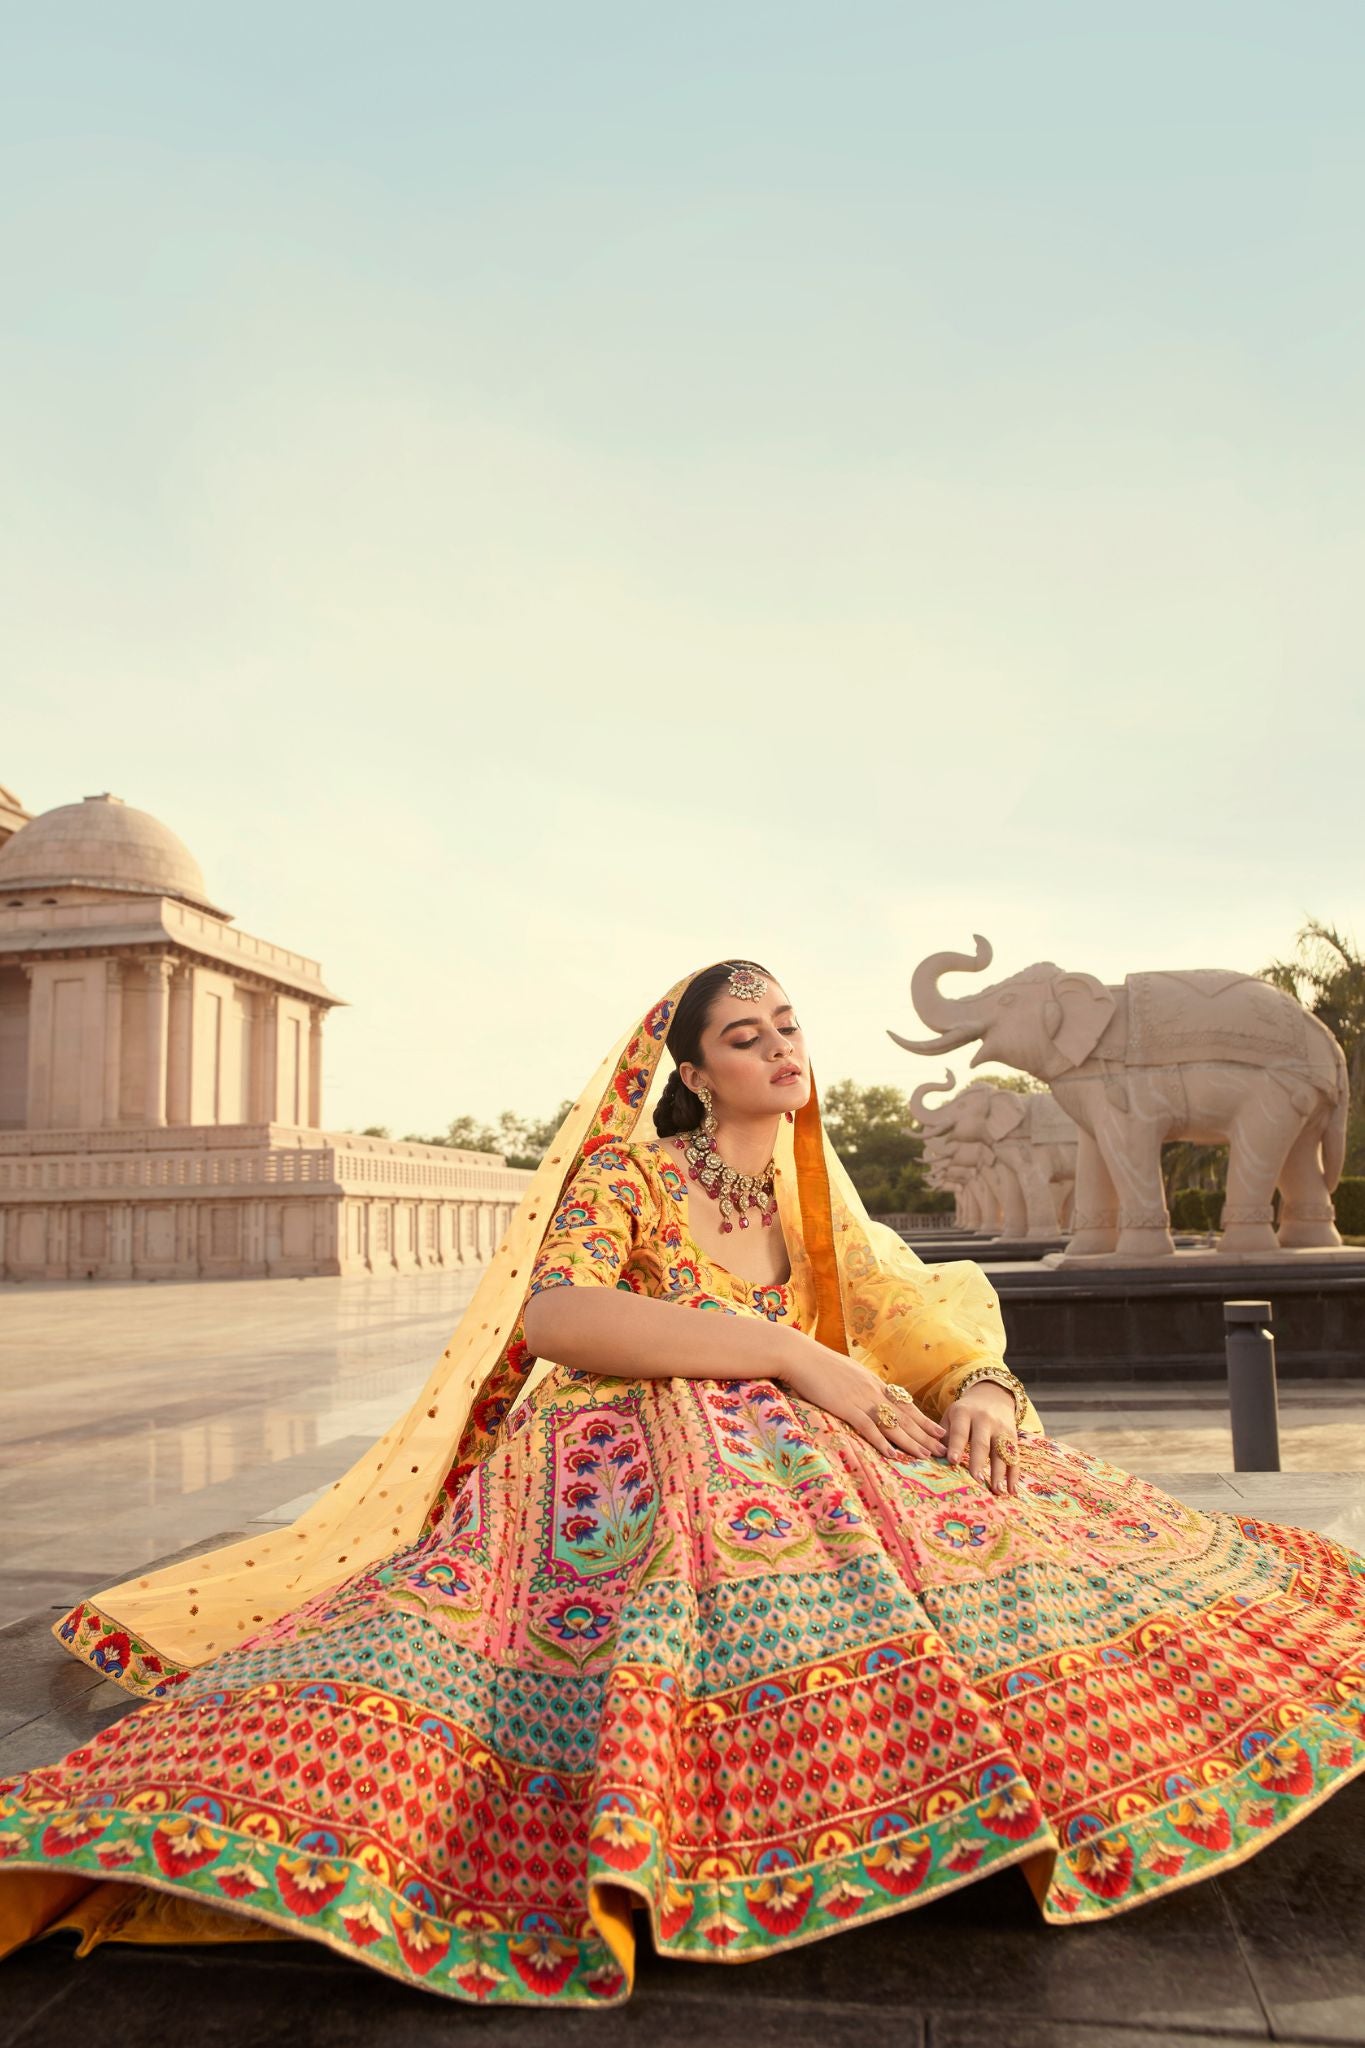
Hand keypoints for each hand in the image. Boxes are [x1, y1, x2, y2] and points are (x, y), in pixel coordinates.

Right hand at [780, 1341, 947, 1462]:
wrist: (799, 1355)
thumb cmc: (816, 1363)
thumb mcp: (845, 1372)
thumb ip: (859, 1384)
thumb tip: (865, 1394)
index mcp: (873, 1382)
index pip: (905, 1404)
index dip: (923, 1420)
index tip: (938, 1431)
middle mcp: (873, 1390)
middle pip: (905, 1416)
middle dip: (925, 1434)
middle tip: (943, 1448)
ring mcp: (861, 1398)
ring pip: (892, 1424)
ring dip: (911, 1442)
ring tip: (926, 1455)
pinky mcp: (846, 1406)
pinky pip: (868, 1427)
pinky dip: (882, 1442)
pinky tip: (893, 1454)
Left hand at [944, 1381, 1019, 1495]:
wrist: (991, 1396)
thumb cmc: (964, 1414)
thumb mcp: (951, 1416)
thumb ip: (943, 1436)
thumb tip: (933, 1459)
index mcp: (964, 1413)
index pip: (960, 1431)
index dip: (956, 1445)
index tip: (952, 1461)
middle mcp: (984, 1420)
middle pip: (981, 1443)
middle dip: (978, 1462)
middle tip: (976, 1480)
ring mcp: (1000, 1428)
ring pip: (1001, 1452)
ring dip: (1000, 1473)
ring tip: (997, 1490)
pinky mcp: (1013, 1436)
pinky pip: (1015, 1456)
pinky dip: (1014, 1474)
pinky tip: (1012, 1490)